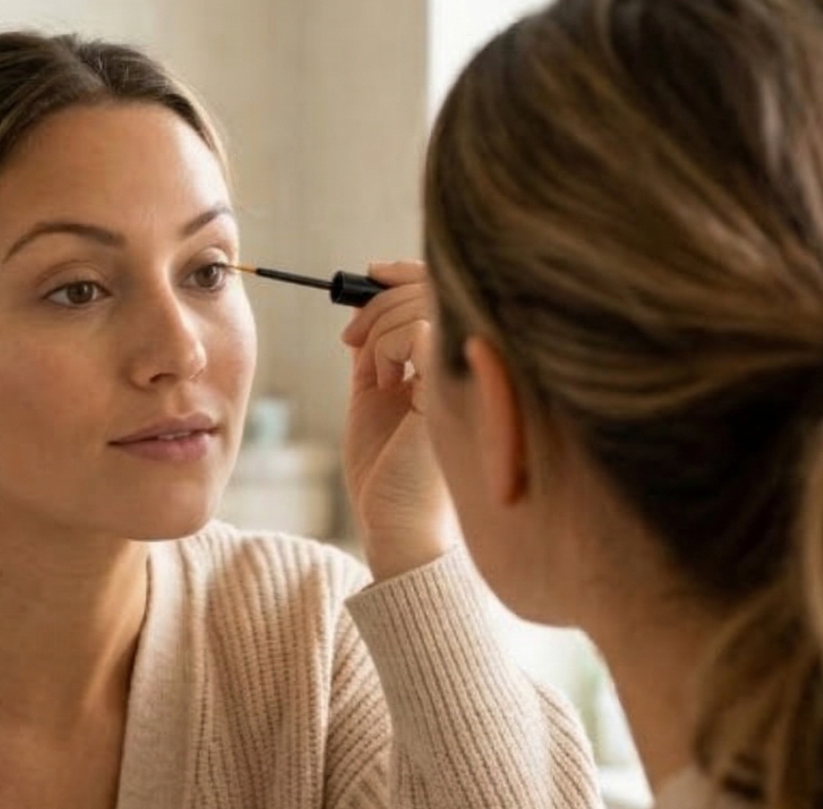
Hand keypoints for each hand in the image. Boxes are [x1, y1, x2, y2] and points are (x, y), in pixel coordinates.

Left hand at [340, 260, 450, 580]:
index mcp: (457, 361)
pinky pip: (420, 331)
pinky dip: (388, 344)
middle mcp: (472, 363)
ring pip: (422, 305)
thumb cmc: (387, 468)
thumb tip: (366, 297)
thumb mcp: (375, 393)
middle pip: (433, 288)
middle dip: (380, 300)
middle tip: (350, 335)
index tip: (370, 274)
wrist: (392, 521)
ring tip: (372, 372)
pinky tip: (384, 380)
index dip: (408, 273)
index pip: (446, 290)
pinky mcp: (456, 387)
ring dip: (379, 328)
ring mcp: (470, 373)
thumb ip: (378, 347)